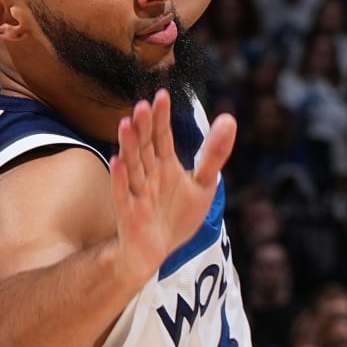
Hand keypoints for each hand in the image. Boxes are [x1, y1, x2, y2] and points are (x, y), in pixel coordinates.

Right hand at [109, 90, 236, 286]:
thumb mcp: (203, 184)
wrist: (157, 251)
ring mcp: (137, 193)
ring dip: (129, 146)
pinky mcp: (129, 213)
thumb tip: (229, 118)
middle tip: (142, 104)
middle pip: (145, 147)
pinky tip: (117, 161)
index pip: (162, 137)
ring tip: (125, 124)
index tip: (162, 95)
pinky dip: (121, 179)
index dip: (162, 118)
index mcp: (165, 166)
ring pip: (133, 165)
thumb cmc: (177, 216)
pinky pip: (123, 194)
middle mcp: (149, 175)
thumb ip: (214, 153)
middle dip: (144, 127)